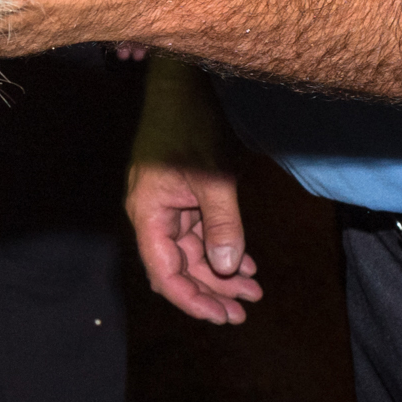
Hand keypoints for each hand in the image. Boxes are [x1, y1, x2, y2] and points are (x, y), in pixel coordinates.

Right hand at [127, 60, 261, 324]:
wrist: (182, 86)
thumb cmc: (192, 126)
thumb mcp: (214, 178)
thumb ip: (222, 225)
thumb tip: (228, 268)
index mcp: (148, 215)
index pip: (165, 272)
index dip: (192, 298)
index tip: (220, 316)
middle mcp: (152, 217)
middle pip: (178, 268)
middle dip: (210, 292)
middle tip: (243, 313)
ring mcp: (166, 208)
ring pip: (191, 254)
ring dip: (220, 274)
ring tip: (253, 293)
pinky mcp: (180, 198)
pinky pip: (199, 235)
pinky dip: (221, 250)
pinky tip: (246, 265)